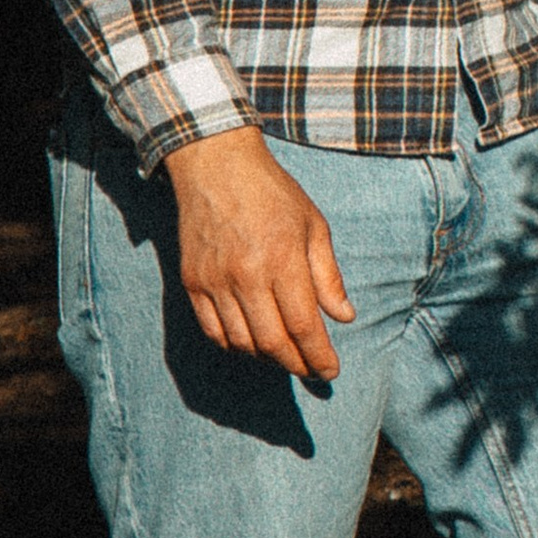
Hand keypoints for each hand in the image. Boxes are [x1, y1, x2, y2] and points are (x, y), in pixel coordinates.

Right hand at [165, 127, 355, 382]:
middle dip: (296, 364)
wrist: (216, 166)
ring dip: (267, 358)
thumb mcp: (314, 226)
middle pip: (272, 342)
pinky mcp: (192, 282)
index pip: (303, 326)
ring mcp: (215, 281)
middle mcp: (246, 275)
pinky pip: (213, 331)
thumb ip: (328, 276)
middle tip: (311, 369)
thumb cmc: (273, 193)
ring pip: (242, 342)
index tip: (331, 371)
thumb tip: (345, 317)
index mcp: (282, 259)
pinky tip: (252, 343)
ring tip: (286, 356)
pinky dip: (235, 345)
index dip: (319, 356)